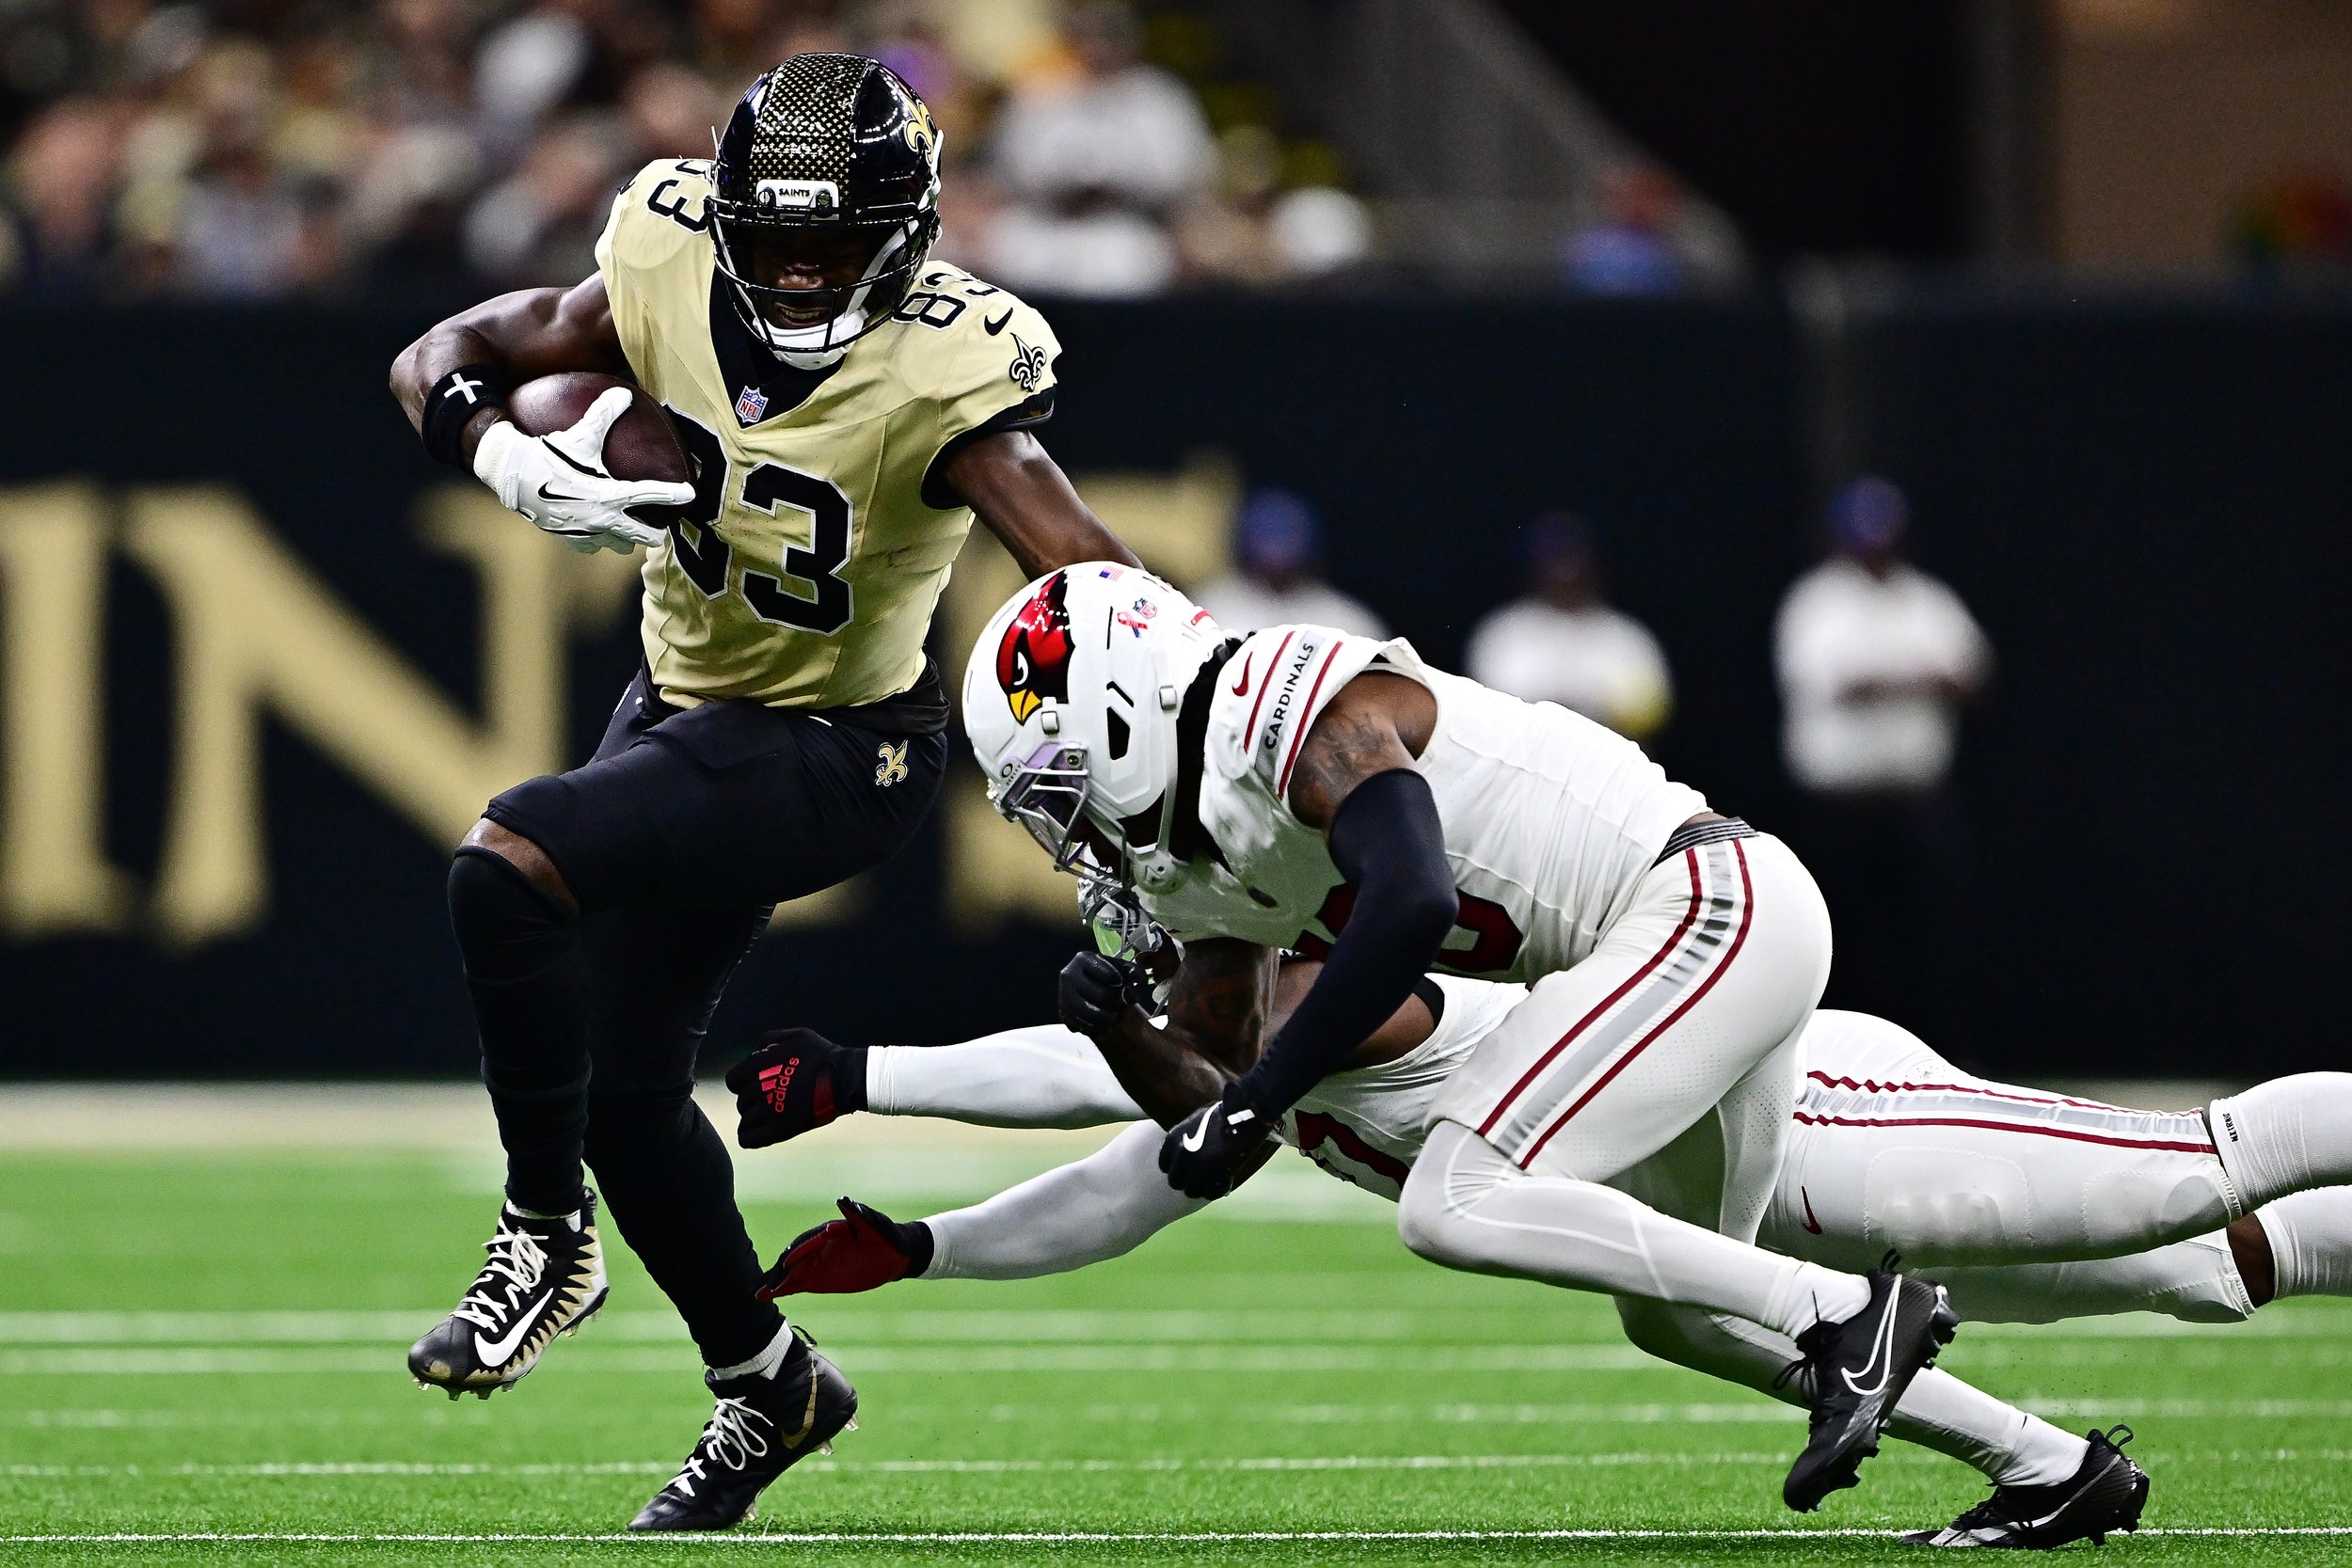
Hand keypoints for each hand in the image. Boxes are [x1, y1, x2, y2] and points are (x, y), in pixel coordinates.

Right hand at [471, 387, 691, 553]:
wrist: (511, 475)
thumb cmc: (548, 452)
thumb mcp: (579, 433)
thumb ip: (604, 413)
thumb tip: (624, 392)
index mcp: (609, 494)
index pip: (648, 495)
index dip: (671, 494)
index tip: (690, 495)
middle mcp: (600, 517)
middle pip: (636, 534)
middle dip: (651, 535)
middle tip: (661, 533)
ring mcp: (584, 530)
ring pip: (613, 543)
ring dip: (623, 541)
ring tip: (629, 538)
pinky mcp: (566, 536)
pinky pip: (588, 545)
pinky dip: (595, 541)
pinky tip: (596, 535)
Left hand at [724, 1026, 848, 1148]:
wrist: (843, 1078)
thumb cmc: (821, 1055)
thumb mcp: (796, 1035)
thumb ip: (770, 1039)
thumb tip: (756, 1049)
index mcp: (757, 1067)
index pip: (733, 1080)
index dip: (743, 1082)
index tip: (756, 1083)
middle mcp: (757, 1090)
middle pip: (741, 1101)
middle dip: (753, 1099)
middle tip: (773, 1097)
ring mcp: (767, 1112)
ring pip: (746, 1119)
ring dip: (755, 1117)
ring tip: (773, 1112)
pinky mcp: (779, 1130)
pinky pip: (749, 1139)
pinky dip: (750, 1136)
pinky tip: (760, 1131)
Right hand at [755, 1198, 931, 1299]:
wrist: (896, 1255)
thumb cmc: (887, 1235)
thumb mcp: (876, 1225)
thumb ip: (859, 1214)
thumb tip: (843, 1199)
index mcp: (831, 1232)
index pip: (810, 1242)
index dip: (798, 1252)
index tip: (786, 1263)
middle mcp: (819, 1246)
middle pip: (794, 1258)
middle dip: (779, 1271)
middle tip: (764, 1285)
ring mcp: (818, 1262)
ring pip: (792, 1272)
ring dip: (775, 1281)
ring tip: (757, 1294)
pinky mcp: (820, 1277)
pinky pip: (798, 1283)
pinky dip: (783, 1289)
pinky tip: (766, 1297)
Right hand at [1059, 950, 1151, 1037]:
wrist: (1093, 987)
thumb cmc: (1111, 976)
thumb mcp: (1125, 969)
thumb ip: (1136, 974)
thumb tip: (1132, 990)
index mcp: (1083, 959)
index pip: (1107, 974)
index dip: (1120, 982)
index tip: (1123, 985)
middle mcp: (1068, 975)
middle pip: (1100, 996)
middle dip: (1116, 1003)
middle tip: (1122, 1004)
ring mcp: (1063, 994)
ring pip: (1089, 1014)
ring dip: (1108, 1019)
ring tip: (1115, 1017)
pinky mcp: (1062, 1012)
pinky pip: (1081, 1025)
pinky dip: (1095, 1028)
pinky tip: (1103, 1024)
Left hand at [1158, 1080, 1272, 1199]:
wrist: (1243, 1117)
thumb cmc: (1224, 1113)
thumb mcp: (1197, 1119)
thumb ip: (1187, 1135)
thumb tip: (1186, 1147)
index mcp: (1173, 1139)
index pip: (1165, 1164)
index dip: (1177, 1168)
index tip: (1188, 1168)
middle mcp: (1180, 1156)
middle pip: (1175, 1181)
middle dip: (1188, 1180)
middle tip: (1202, 1177)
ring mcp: (1196, 1168)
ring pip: (1191, 1191)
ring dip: (1203, 1188)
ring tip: (1215, 1182)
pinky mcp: (1212, 1178)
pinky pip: (1210, 1194)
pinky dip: (1218, 1190)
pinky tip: (1227, 1182)